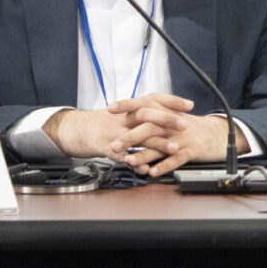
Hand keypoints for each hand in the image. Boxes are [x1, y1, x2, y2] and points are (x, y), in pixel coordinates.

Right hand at [41, 94, 190, 158]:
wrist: (77, 129)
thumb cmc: (105, 122)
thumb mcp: (124, 113)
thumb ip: (144, 112)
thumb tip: (171, 110)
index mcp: (129, 107)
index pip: (153, 98)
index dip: (171, 101)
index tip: (190, 104)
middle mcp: (122, 117)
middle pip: (146, 113)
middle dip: (167, 119)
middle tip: (185, 124)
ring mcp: (114, 132)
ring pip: (138, 136)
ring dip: (157, 143)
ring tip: (174, 148)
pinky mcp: (106, 147)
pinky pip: (123, 156)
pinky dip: (135, 163)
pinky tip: (147, 169)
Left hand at [108, 103, 249, 177]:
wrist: (219, 134)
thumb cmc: (193, 128)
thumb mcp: (174, 117)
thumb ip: (154, 115)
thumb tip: (130, 114)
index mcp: (167, 112)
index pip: (144, 104)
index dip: (127, 105)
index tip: (110, 109)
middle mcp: (173, 124)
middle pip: (149, 127)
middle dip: (130, 137)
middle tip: (115, 145)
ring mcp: (182, 137)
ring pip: (160, 145)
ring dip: (143, 154)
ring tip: (129, 161)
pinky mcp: (192, 150)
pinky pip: (176, 159)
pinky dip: (163, 166)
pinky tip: (152, 172)